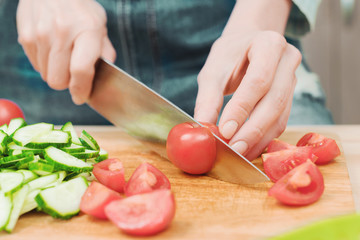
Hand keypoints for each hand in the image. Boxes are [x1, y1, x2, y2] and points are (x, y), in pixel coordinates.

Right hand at [16, 0, 115, 103]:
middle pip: (58, 80)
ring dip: (56, 73)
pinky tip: (52, 50)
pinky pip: (35, 65)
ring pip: (46, 76)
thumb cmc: (81, 9)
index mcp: (87, 31)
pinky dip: (45, 64)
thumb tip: (105, 77)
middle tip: (73, 75)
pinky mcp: (26, 35)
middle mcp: (62, 33)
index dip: (81, 90)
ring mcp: (41, 34)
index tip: (81, 97)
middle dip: (67, 84)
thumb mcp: (100, 26)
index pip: (81, 71)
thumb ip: (105, 52)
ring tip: (63, 58)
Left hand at [194, 0, 300, 159]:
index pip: (258, 80)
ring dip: (259, 139)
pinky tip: (249, 149)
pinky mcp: (291, 97)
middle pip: (274, 101)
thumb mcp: (213, 71)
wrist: (247, 44)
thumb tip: (204, 128)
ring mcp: (293, 79)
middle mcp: (287, 60)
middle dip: (253, 130)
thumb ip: (208, 98)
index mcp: (268, 44)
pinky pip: (280, 121)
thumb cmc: (228, 56)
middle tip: (233, 150)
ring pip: (280, 116)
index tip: (225, 131)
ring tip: (239, 154)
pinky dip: (264, 138)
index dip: (242, 108)